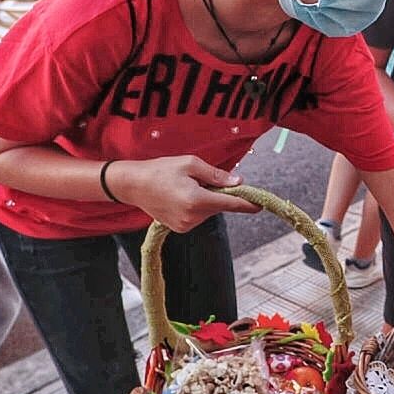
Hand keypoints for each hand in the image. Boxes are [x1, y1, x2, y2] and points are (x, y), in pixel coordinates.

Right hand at [110, 156, 261, 231]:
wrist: (133, 185)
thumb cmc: (160, 170)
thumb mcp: (190, 164)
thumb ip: (216, 175)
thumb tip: (238, 181)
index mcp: (196, 200)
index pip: (230, 204)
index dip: (247, 203)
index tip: (260, 204)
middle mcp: (192, 217)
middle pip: (219, 206)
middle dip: (220, 194)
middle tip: (204, 179)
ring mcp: (185, 225)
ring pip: (209, 212)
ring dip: (207, 200)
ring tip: (187, 187)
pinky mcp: (180, 229)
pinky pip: (199, 216)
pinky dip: (198, 207)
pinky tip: (182, 196)